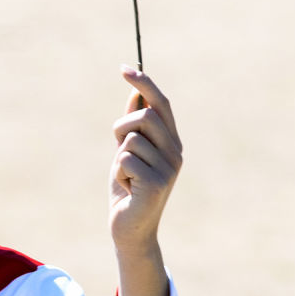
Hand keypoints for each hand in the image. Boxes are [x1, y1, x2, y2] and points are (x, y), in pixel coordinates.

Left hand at [110, 67, 181, 251]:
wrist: (129, 228)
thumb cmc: (127, 189)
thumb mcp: (128, 152)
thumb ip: (133, 126)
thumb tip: (136, 91)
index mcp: (171, 142)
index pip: (161, 104)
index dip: (144, 84)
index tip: (124, 68)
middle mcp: (176, 152)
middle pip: (145, 116)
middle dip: (122, 128)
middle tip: (119, 149)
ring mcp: (169, 168)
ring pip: (130, 139)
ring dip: (118, 157)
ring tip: (126, 177)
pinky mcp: (158, 183)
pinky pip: (124, 159)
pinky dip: (118, 173)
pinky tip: (126, 189)